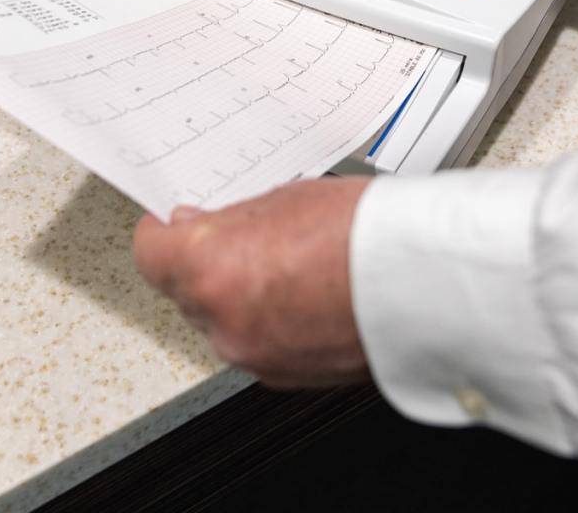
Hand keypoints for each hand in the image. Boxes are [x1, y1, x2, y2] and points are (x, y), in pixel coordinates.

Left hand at [133, 177, 370, 387]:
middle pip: (186, 290)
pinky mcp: (289, 378)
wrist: (425, 283)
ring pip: (223, 320)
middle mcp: (224, 324)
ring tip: (288, 260)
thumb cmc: (367, 233)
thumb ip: (232, 220)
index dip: (163, 232)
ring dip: (239, 294)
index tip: (174, 222)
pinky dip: (270, 321)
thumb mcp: (285, 198)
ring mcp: (257, 357)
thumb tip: (205, 227)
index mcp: (212, 271)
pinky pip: (259, 343)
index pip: (151, 253)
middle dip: (206, 263)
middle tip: (242, 233)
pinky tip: (307, 291)